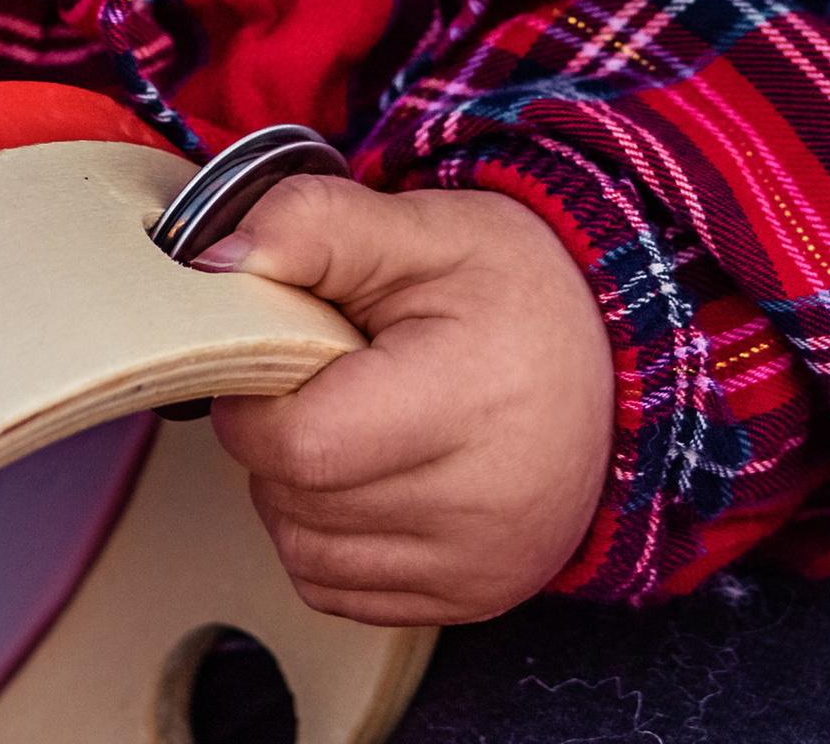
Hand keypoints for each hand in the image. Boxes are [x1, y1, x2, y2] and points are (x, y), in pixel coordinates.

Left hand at [200, 178, 614, 624]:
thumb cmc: (516, 291)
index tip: (274, 353)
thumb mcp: (423, 229)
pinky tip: (363, 474)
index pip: (302, 444)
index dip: (257, 398)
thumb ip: (313, 227)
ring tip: (345, 420)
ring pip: (305, 554)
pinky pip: (339, 590)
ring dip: (293, 491)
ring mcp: (476, 568)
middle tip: (319, 377)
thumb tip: (212, 260)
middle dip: (275, 437)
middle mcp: (480, 508)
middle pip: (297, 502)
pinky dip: (325, 535)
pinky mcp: (470, 602)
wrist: (617, 366)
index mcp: (467, 402)